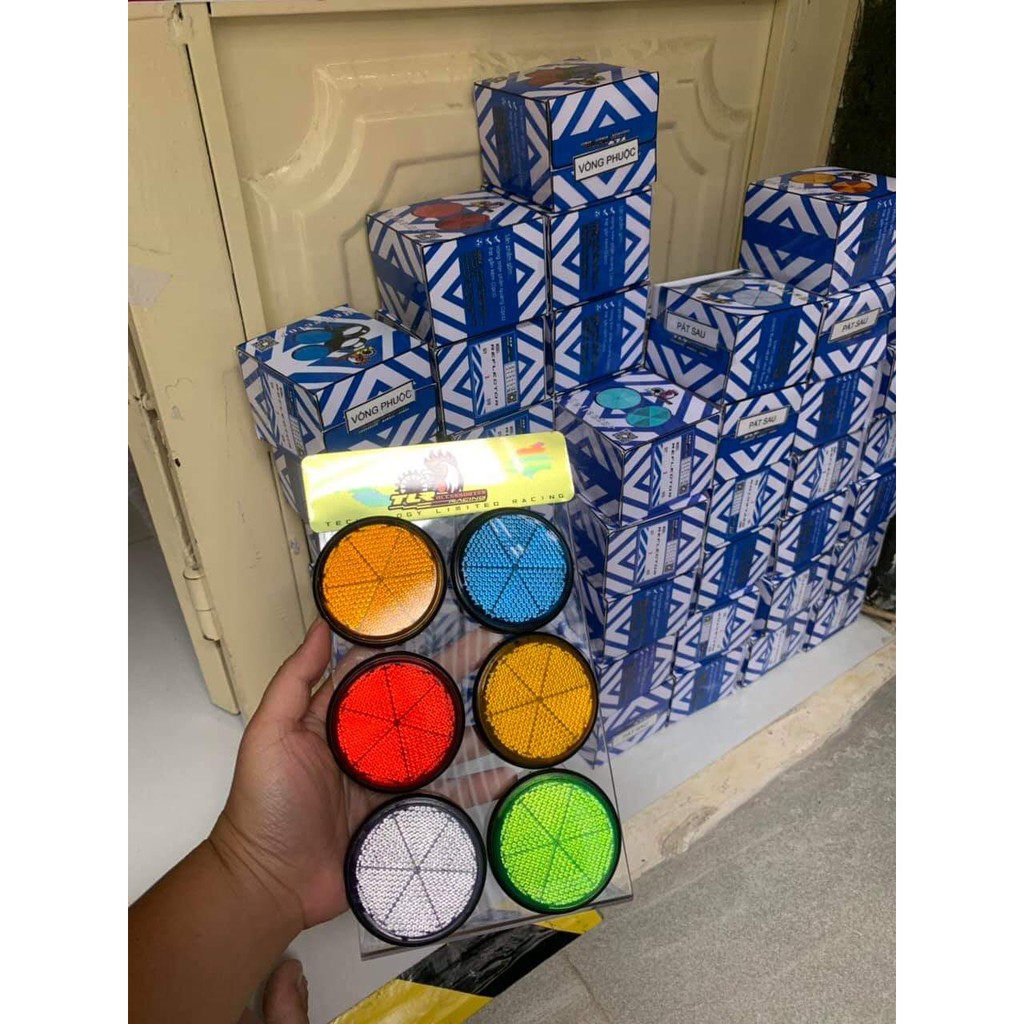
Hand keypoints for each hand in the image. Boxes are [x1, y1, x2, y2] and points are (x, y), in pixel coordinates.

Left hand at [211, 618, 516, 933]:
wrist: (270, 884)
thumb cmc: (263, 805)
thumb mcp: (270, 734)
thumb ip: (295, 680)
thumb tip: (321, 625)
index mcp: (337, 721)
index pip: (378, 674)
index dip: (407, 648)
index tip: (441, 620)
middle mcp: (367, 746)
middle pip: (416, 705)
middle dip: (452, 677)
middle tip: (490, 650)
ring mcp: (389, 782)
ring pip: (439, 748)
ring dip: (473, 727)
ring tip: (507, 706)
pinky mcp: (404, 815)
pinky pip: (446, 797)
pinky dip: (477, 787)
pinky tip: (507, 773)